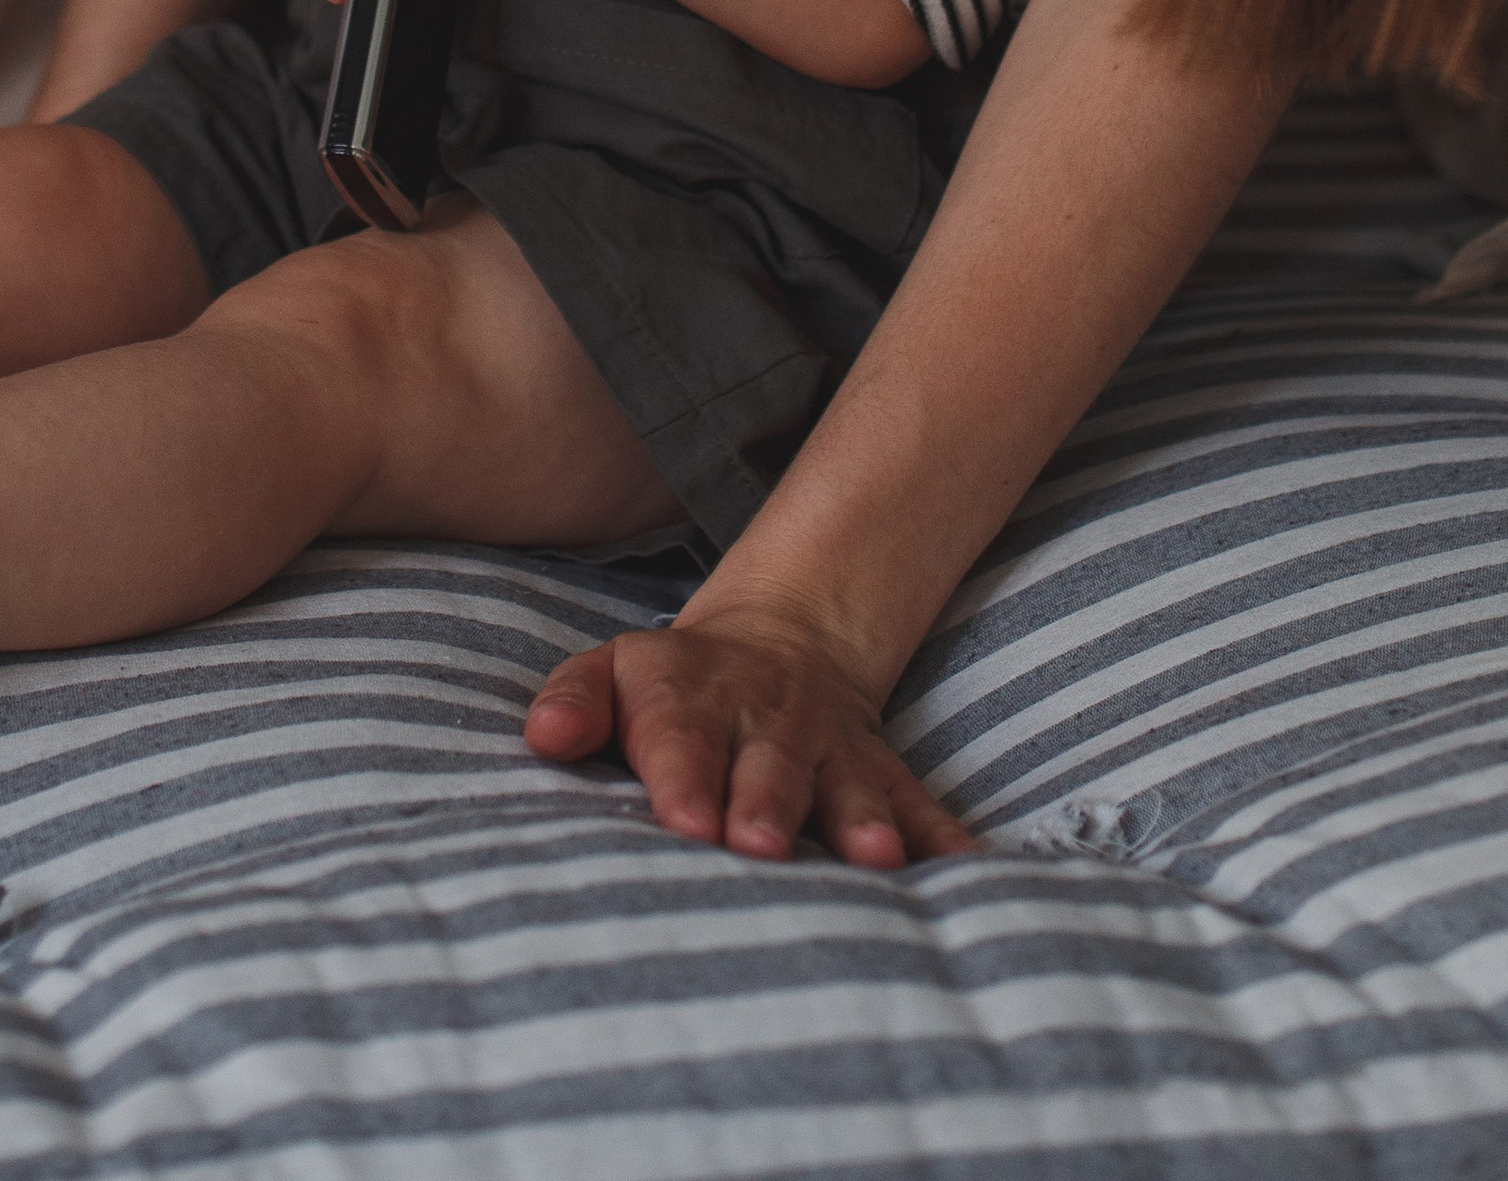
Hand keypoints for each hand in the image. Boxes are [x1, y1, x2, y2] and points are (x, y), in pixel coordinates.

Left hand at [523, 599, 981, 866]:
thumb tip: (541, 738)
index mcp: (688, 695)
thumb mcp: (613, 672)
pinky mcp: (875, 766)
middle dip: (767, 803)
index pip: (679, 733)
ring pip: (846, 780)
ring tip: (874, 858)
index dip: (683, 774)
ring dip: (859, 817)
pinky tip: (966, 867)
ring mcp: (827, 743)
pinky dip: (941, 834)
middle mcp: (764, 717)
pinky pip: (915, 799)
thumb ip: (575, 702)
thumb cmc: (671, 687)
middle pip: (766, 762)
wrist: (778, 640)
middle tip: (760, 846)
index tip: (683, 820)